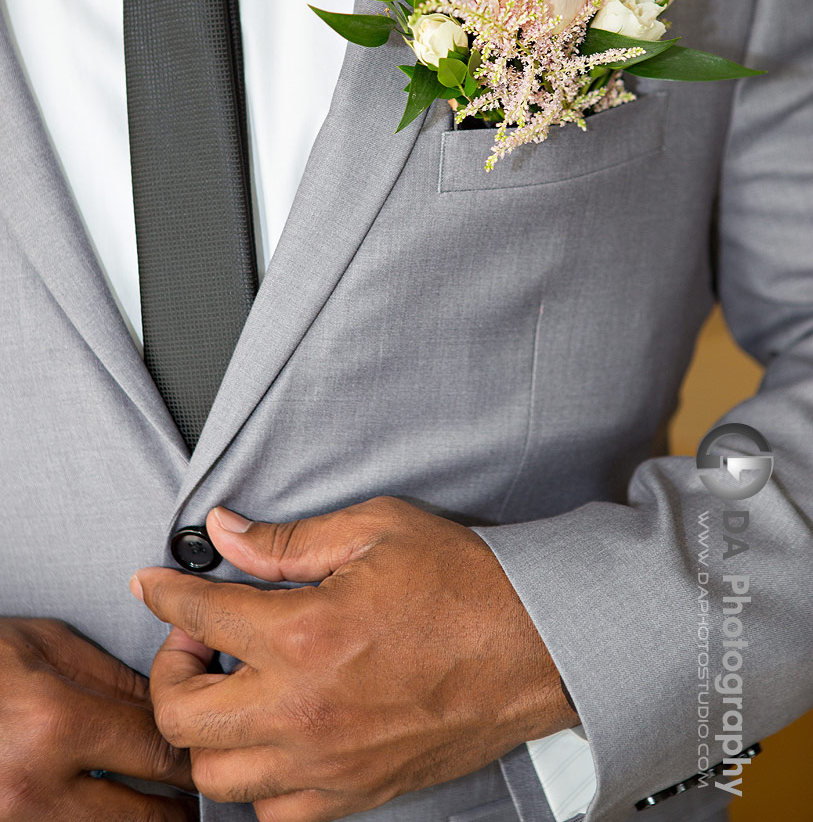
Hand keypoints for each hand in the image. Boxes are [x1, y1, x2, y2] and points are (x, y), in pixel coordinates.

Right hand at [0, 617, 197, 819]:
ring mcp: (15, 819)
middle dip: (178, 802)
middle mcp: (34, 783)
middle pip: (143, 816)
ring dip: (141, 818)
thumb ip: (113, 678)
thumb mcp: (46, 644)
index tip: (205, 751)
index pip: (156, 750)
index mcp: (55, 722)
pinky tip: (111, 803)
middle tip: (195, 788)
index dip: (190, 750)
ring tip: (160, 803)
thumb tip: (166, 705)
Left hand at [133, 496, 576, 820]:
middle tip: (196, 639)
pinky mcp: (355, 792)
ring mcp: (327, 762)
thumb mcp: (375, 529)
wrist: (535, 646)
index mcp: (307, 633)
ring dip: (207, 730)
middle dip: (169, 670)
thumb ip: (287, 539)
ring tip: (232, 688)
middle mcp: (305, 709)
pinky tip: (272, 735)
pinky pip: (273, 813)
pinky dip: (254, 779)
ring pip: (215, 776)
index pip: (198, 613)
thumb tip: (226, 531)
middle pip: (181, 717)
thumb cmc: (463, 583)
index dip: (164, 592)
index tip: (154, 584)